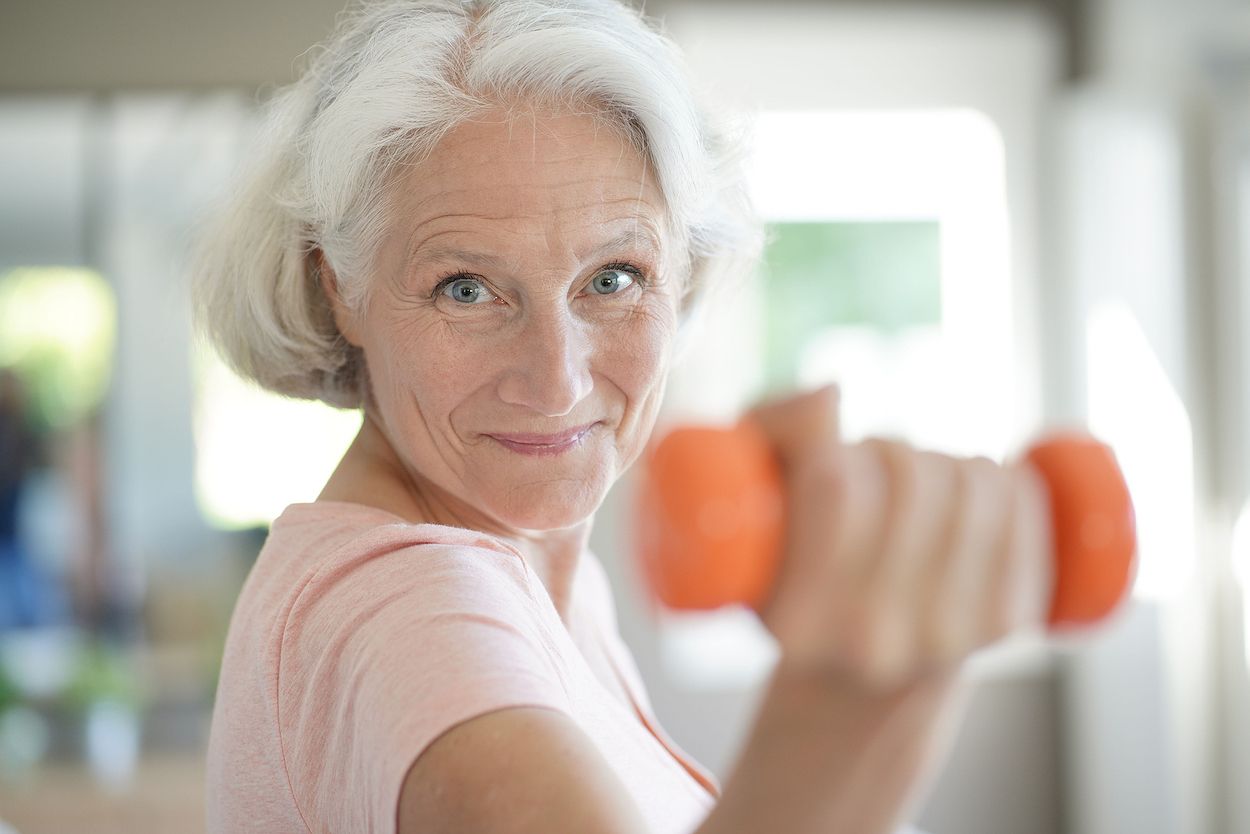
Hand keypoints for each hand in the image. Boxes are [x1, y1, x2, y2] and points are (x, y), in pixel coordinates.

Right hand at [746, 385, 1052, 687]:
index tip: (821, 461)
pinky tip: (968, 493)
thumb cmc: (787, 571)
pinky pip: (1019, 500)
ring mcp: (948, 637)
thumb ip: (770, 432)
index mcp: (794, 622)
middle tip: (865, 473)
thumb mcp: (747, 505)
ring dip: (939, 462)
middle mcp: (874, 644)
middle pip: (910, 477)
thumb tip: (832, 394)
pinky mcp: (1007, 623)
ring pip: (970, 479)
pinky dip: (998, 476)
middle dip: (886, 451)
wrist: (853, 686)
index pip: (836, 484)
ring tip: (910, 490)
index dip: (831, 447)